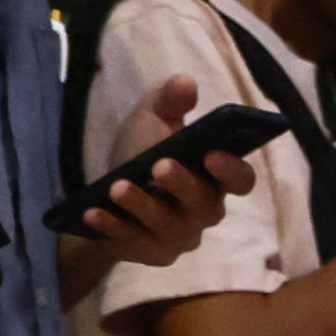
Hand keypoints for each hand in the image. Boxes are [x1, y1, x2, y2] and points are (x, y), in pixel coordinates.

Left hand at [83, 75, 257, 265]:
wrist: (105, 192)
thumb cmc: (141, 152)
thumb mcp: (153, 119)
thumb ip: (170, 100)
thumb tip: (184, 82)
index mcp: (215, 177)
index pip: (241, 180)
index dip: (232, 170)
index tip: (212, 154)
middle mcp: (205, 210)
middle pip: (205, 205)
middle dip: (183, 185)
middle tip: (160, 165)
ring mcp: (181, 236)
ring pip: (169, 225)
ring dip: (143, 205)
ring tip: (117, 186)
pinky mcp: (153, 253)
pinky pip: (136, 243)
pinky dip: (114, 227)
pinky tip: (94, 212)